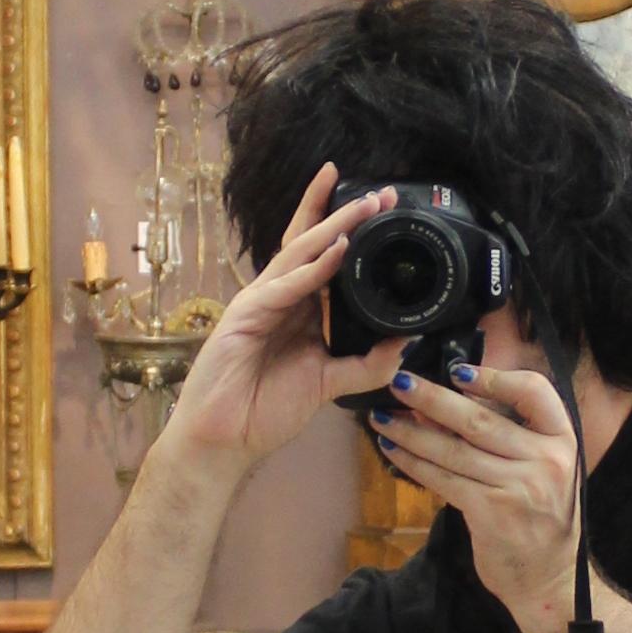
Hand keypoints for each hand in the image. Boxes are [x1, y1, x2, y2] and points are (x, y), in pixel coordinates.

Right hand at [162, 165, 399, 469]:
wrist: (225, 440)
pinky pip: (285, 285)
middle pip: (312, 242)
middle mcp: (281, 297)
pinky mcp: (246, 315)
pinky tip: (336, 251)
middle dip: (345, 213)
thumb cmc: (266, 410)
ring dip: (333, 227)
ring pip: (299, 252)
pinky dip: (312, 267)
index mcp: (300, 309)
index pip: (327, 258)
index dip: (353, 232)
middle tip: (381, 193)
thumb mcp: (329, 384)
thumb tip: (407, 343)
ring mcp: (261, 301)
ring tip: (364, 206)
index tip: (386, 209)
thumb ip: (367, 365)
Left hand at [369, 352, 583, 632]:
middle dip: (432, 398)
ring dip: (411, 432)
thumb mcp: (540, 468)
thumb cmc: (539, 516)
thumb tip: (440, 403)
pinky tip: (392, 451)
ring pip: (453, 449)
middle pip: (480, 419)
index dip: (495, 377)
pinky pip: (443, 479)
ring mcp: (519, 487)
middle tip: (399, 381)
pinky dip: (413, 463)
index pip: (535, 391)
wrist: (548, 577)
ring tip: (382, 418)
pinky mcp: (491, 513)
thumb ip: (505, 436)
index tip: (457, 371)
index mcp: (562, 439)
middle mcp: (546, 460)